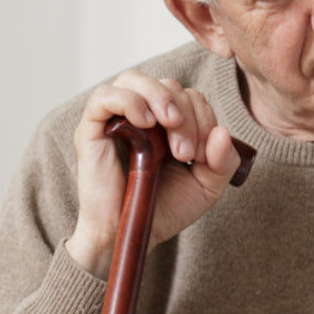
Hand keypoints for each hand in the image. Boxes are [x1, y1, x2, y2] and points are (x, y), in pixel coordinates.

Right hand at [65, 70, 243, 279]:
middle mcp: (142, 115)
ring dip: (160, 97)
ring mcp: (115, 119)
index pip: (190, 96)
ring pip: (135, 79)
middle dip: (186, 114)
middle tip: (186, 152)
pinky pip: (105, 96)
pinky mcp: (91, 128)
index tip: (202, 154)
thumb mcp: (205, 187)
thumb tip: (223, 131)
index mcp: (168, 124)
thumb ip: (223, 161)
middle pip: (168, 85)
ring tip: (170, 124)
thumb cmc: (161, 209)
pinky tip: (145, 122)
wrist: (126, 235)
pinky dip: (129, 101)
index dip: (203, 116)